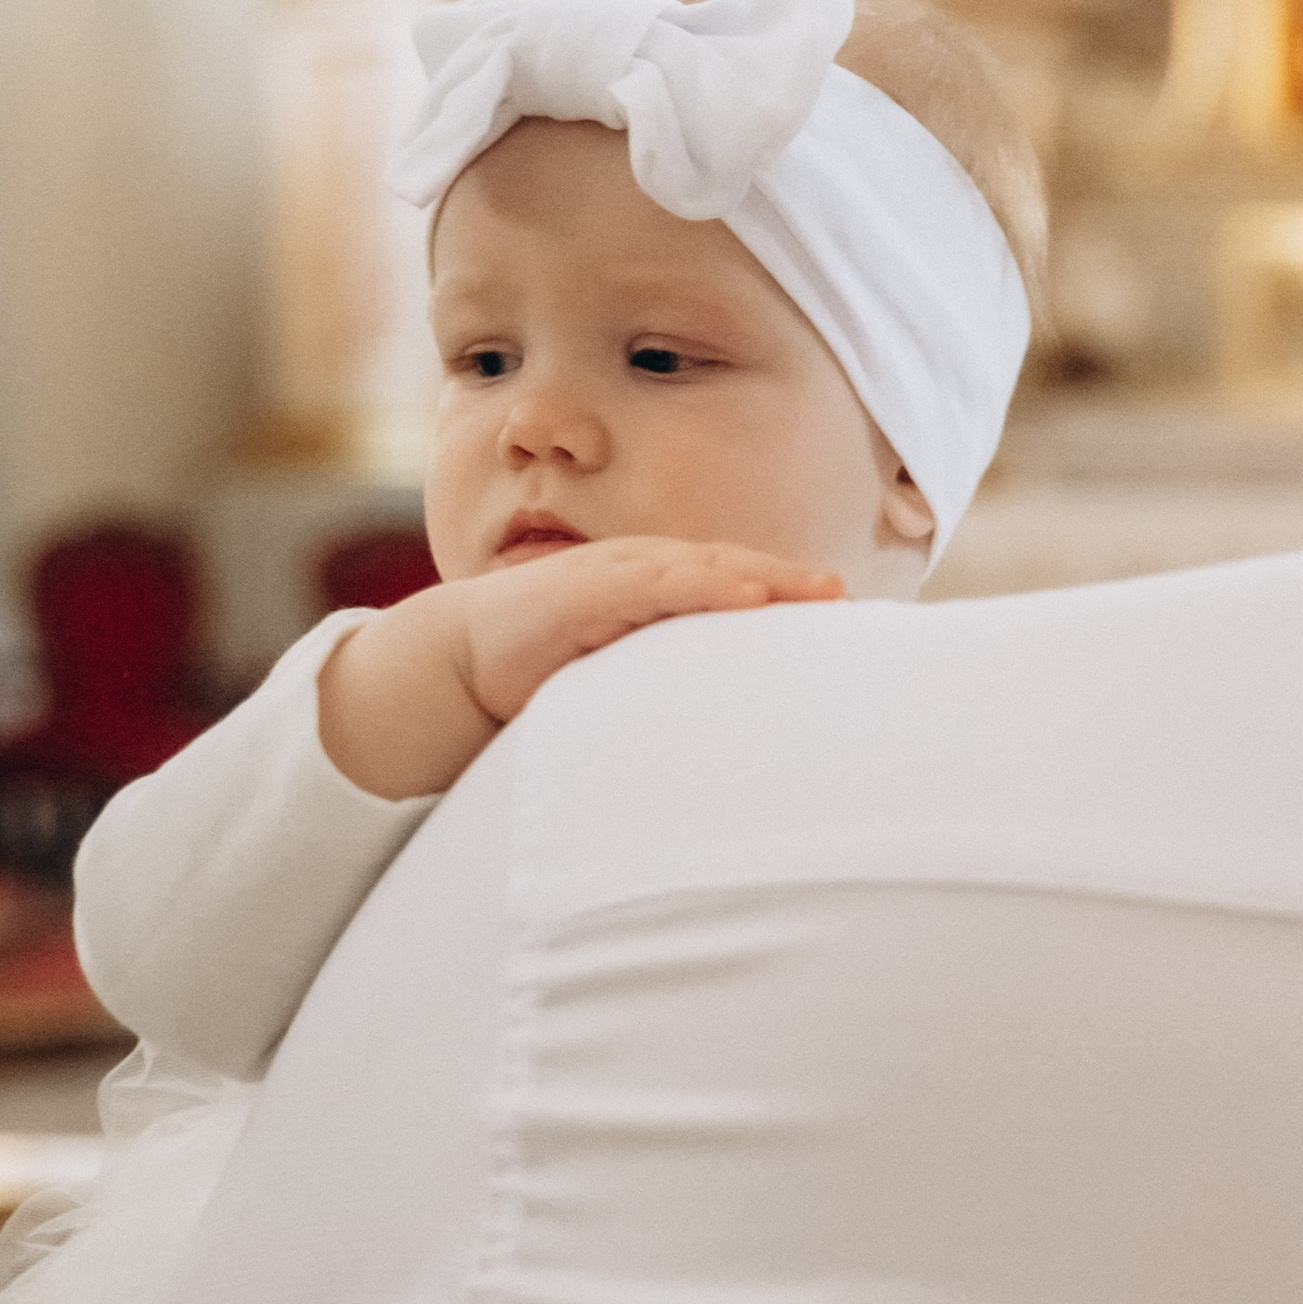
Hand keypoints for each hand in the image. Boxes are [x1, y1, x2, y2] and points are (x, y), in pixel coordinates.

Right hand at [318, 540, 844, 801]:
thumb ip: (667, 684)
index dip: (787, 594)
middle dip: (790, 582)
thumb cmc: (543, 671)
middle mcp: (644, 572)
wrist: (457, 661)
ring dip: (762, 578)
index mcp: (658, 588)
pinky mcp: (586, 591)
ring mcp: (616, 576)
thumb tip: (723, 735)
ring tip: (814, 592)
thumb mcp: (619, 675)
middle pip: (733, 570)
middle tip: (845, 599)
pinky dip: (704, 587)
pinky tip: (745, 594)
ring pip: (704, 569)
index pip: (735, 584)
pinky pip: (655, 586)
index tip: (842, 612)